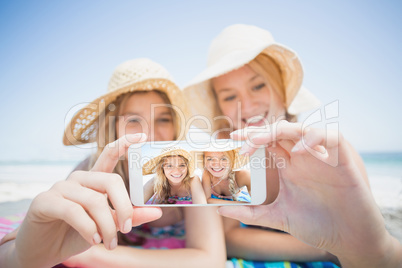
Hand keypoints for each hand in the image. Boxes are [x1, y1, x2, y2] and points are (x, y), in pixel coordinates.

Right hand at [9, 134, 161, 267]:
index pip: (109, 155)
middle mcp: (78, 179)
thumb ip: (129, 216)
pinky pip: (74, 211)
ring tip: (109, 243)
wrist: (44, 251)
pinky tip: (93, 240)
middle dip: (124, 208)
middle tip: (126, 229)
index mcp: (93, 180)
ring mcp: (60, 187)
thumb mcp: (107, 226)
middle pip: (111, 181)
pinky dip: (88, 228)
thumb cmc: (76, 235)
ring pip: (95, 201)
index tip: (143, 136)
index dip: (125, 144)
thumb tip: (157, 211)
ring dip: (107, 226)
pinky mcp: (45, 200)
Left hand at [218, 121, 397, 264]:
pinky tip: (298, 152)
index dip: (251, 137)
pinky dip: (315, 138)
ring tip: (261, 140)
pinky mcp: (342, 160)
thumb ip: (251, 213)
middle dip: (260, 132)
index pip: (268, 143)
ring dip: (282, 130)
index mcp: (289, 167)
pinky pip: (331, 137)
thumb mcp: (277, 218)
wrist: (348, 238)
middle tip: (241, 139)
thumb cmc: (316, 225)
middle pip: (281, 132)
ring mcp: (322, 157)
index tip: (231, 139)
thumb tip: (220, 210)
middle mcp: (303, 157)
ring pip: (302, 129)